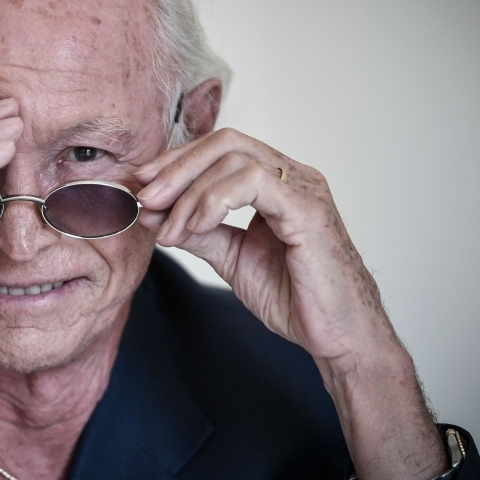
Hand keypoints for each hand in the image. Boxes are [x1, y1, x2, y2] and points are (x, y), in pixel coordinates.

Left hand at [134, 126, 390, 362]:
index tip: (141, 184)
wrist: (337, 336)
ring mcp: (303, 189)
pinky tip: (196, 227)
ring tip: (171, 228)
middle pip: (225, 143)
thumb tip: (155, 213)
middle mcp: (292, 176)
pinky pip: (254, 183)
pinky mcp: (309, 210)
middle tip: (145, 199)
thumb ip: (198, 232)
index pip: (221, 149)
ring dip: (190, 192)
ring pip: (235, 158)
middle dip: (176, 168)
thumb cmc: (297, 298)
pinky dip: (214, 201)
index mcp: (276, 182)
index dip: (177, 161)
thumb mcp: (232, 257)